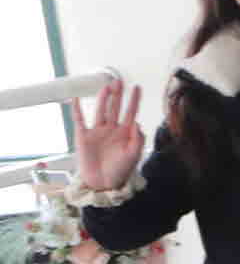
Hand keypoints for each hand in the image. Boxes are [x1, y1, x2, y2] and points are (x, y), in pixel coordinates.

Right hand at [69, 76, 143, 193]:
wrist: (103, 182)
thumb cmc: (120, 170)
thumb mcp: (134, 155)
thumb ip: (138, 139)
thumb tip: (137, 122)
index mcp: (125, 133)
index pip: (130, 112)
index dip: (134, 100)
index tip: (137, 87)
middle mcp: (111, 129)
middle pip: (115, 108)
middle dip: (117, 95)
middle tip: (119, 80)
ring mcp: (97, 131)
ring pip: (101, 111)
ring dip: (103, 99)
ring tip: (107, 86)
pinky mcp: (84, 136)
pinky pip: (80, 120)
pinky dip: (77, 110)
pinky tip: (77, 100)